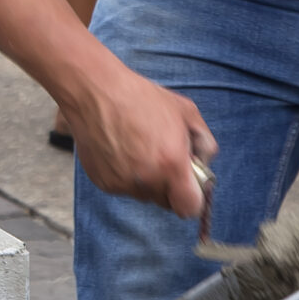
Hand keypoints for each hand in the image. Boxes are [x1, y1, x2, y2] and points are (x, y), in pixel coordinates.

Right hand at [62, 61, 217, 217]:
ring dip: (145, 179)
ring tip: (136, 147)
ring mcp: (122, 183)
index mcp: (171, 165)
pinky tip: (119, 148)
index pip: (189, 209)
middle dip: (168, 185)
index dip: (191, 198)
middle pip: (165, 201)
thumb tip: (203, 164)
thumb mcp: (185, 111)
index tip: (187, 185)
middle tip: (160, 157)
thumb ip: (205, 143)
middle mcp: (147, 180)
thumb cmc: (140, 97)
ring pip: (143, 194)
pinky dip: (123, 174)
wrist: (94, 90)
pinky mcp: (103, 182)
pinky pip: (122, 186)